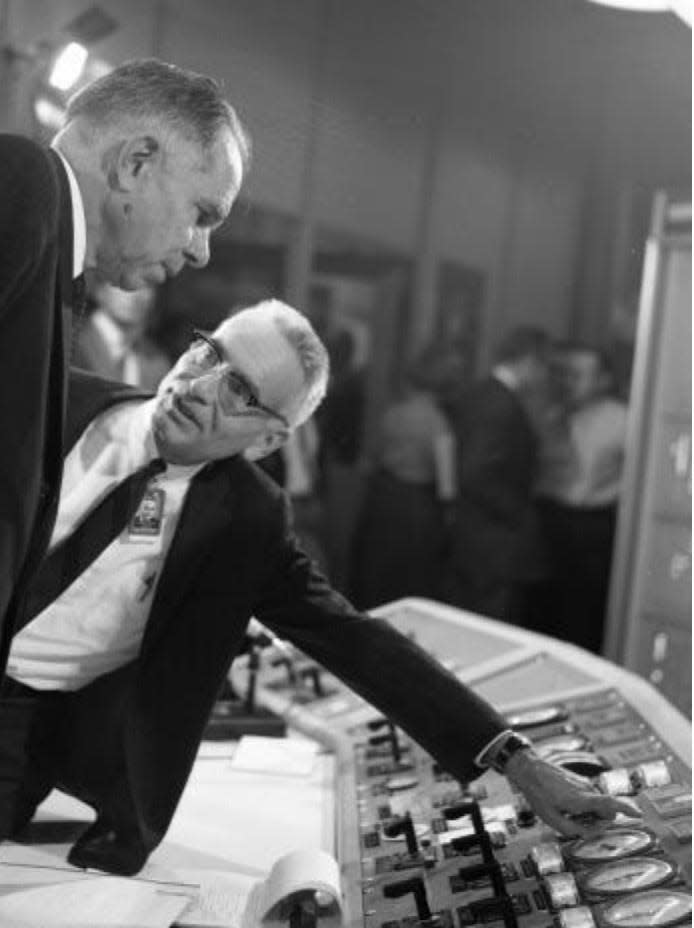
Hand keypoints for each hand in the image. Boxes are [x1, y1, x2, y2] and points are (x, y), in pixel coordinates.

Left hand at [504, 749, 641, 836]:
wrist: (529, 769)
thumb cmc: (538, 794)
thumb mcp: (552, 819)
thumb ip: (574, 830)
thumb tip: (591, 834)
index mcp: (581, 799)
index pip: (610, 803)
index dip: (627, 809)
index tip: (640, 814)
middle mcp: (587, 789)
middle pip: (607, 810)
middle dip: (601, 821)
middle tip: (580, 825)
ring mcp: (585, 783)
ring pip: (599, 804)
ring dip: (591, 814)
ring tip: (568, 814)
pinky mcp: (581, 781)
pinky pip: (591, 798)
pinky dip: (586, 806)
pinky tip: (567, 806)